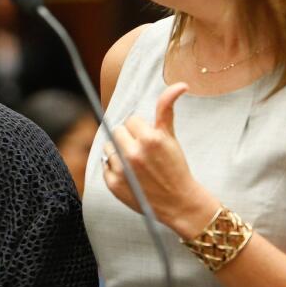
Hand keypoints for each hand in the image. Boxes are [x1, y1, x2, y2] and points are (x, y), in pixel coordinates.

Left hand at [102, 82, 218, 237]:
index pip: (131, 120)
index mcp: (149, 139)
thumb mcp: (171, 137)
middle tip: (142, 152)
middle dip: (128, 138)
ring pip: (109, 147)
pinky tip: (130, 175)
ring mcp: (122, 170)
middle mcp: (133, 153)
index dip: (141, 130)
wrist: (178, 202)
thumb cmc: (175, 167)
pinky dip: (114, 168)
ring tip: (136, 165)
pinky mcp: (113, 184)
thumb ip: (167, 109)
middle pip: (117, 131)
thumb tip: (180, 84)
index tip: (150, 141)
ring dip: (119, 152)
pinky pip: (105, 164)